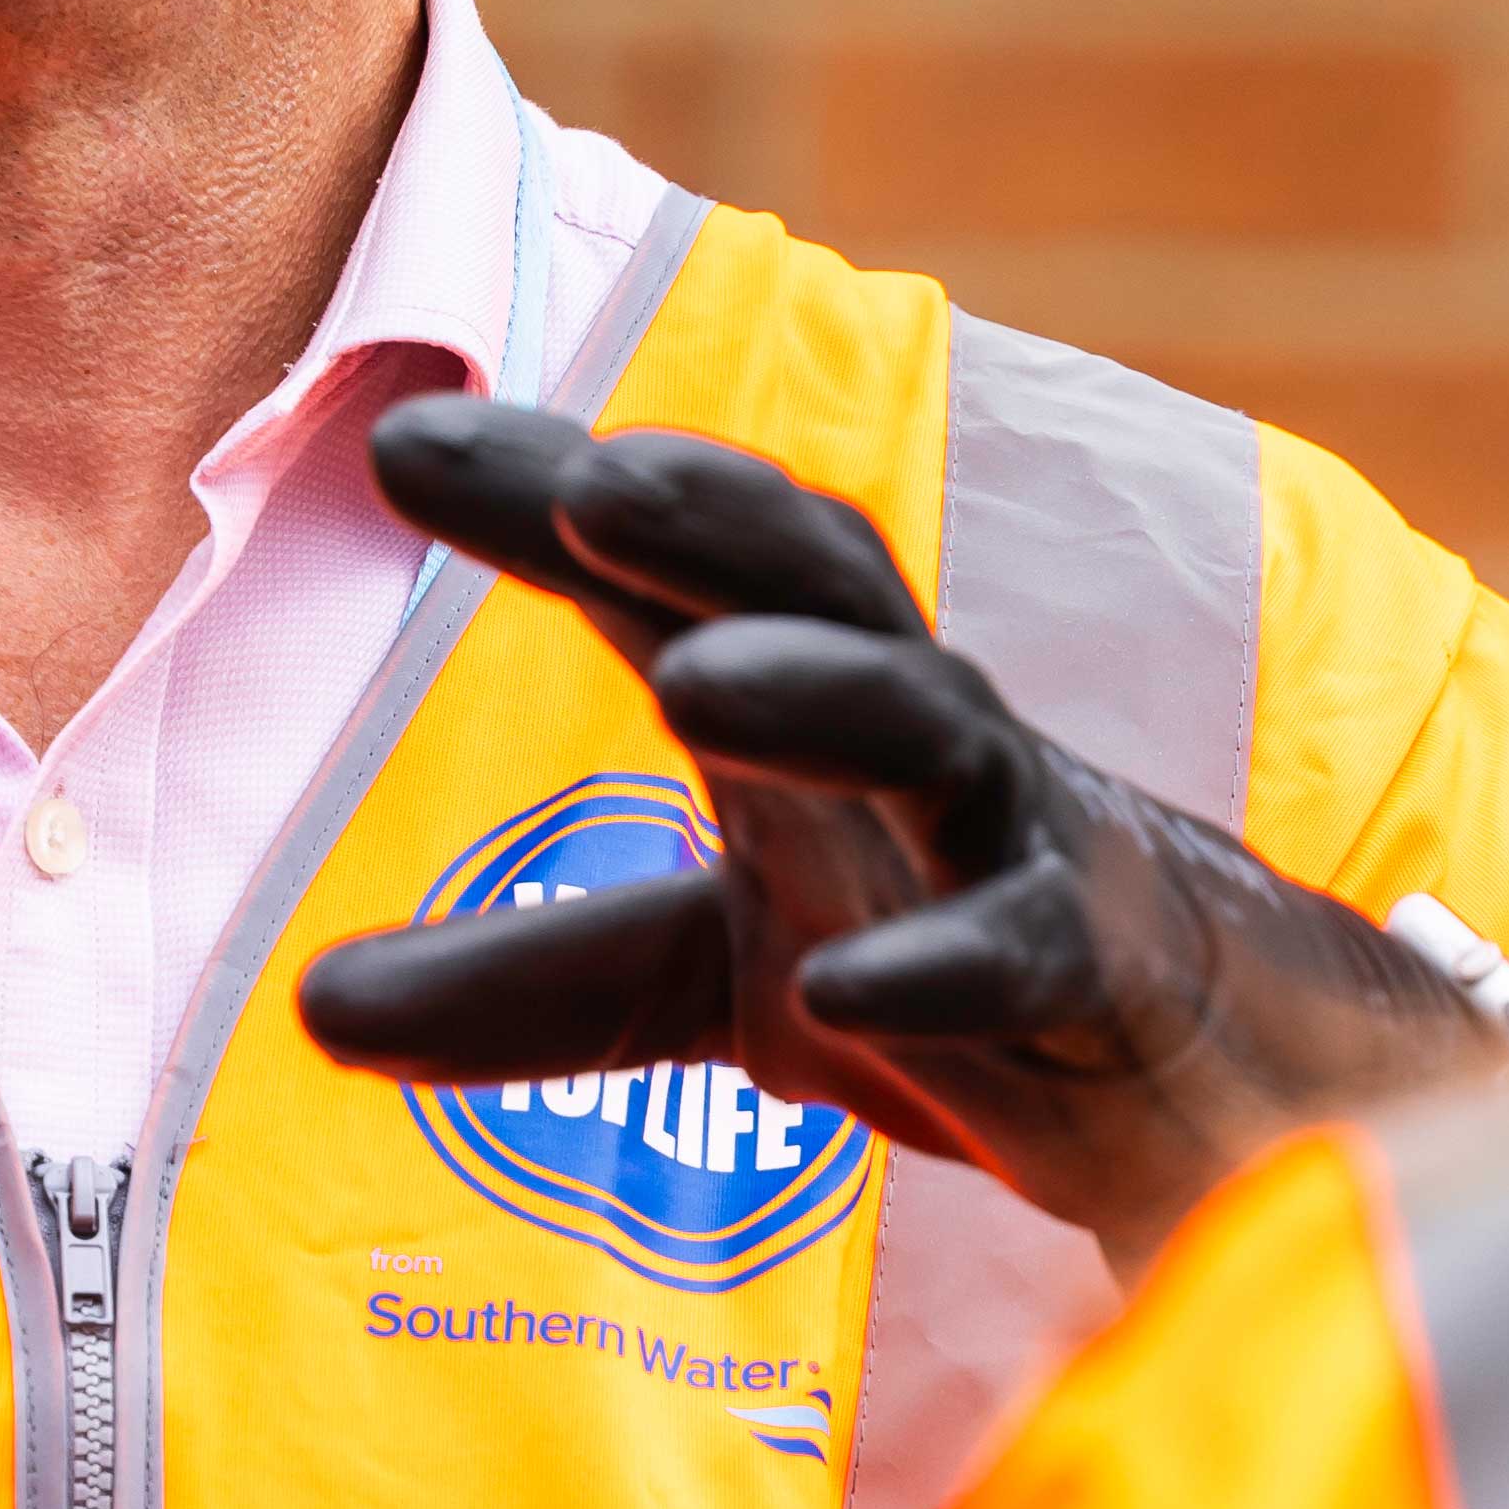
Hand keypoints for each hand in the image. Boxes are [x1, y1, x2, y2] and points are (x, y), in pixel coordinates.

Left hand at [295, 401, 1508, 1274]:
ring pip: (932, 724)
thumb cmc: (929, 951)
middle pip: (820, 574)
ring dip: (820, 690)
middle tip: (580, 482)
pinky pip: (1027, 952)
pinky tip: (845, 985)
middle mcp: (910, 726)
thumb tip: (302, 1008)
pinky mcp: (1103, 974)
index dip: (549, 485)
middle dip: (708, 513)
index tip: (394, 435)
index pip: (671, 559)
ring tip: (698, 681)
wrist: (1206, 1073)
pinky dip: (940, 964)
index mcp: (803, 693)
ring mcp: (1017, 837)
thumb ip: (527, 979)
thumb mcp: (705, 973)